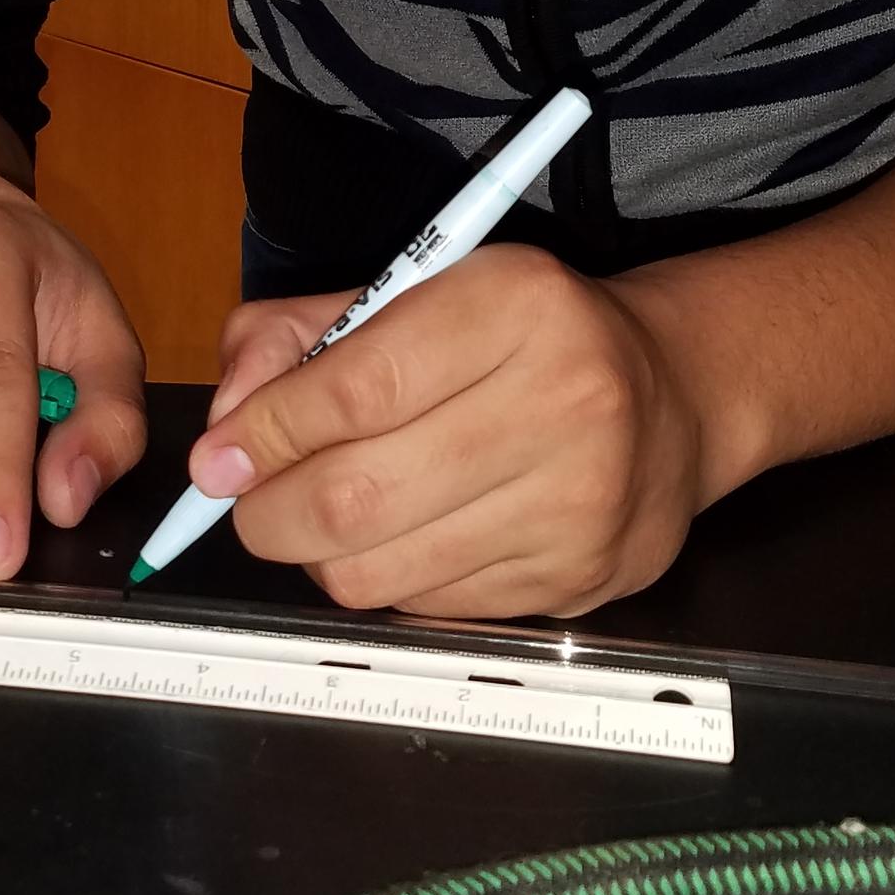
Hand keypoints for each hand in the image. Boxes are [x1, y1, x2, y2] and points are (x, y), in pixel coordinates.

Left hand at [196, 247, 722, 618]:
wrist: (674, 396)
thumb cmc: (518, 336)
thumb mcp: (414, 288)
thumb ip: (299, 337)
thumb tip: (227, 429)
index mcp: (516, 305)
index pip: (357, 389)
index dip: (267, 434)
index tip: (219, 459)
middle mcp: (564, 401)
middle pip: (359, 496)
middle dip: (269, 512)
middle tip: (248, 504)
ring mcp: (578, 503)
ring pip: (381, 571)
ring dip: (320, 556)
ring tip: (322, 519)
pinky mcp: (577, 580)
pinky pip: (426, 605)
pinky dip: (388, 578)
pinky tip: (407, 535)